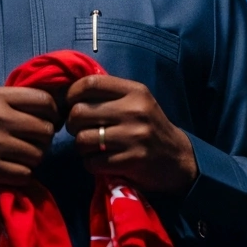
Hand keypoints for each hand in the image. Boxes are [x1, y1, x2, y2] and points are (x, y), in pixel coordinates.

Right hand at [0, 87, 58, 194]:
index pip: (43, 100)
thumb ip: (10, 101)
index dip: (53, 113)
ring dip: (33, 160)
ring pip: (38, 154)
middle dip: (44, 141)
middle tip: (33, 145)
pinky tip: (11, 171)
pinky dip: (22, 176)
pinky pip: (25, 174)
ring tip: (20, 159)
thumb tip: (49, 106)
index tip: (48, 122)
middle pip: (45, 130)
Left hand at [65, 74, 197, 194]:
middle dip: (73, 124)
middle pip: (79, 112)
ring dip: (81, 146)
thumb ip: (109, 93)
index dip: (72, 94)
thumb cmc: (148, 127)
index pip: (90, 83)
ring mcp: (134, 137)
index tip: (71, 104)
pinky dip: (90, 163)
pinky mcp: (131, 161)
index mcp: (135, 91)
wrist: (177, 159)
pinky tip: (101, 161)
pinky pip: (92, 162)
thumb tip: (69, 92)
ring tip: (92, 146)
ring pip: (82, 139)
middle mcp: (135, 111)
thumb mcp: (136, 101)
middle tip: (80, 129)